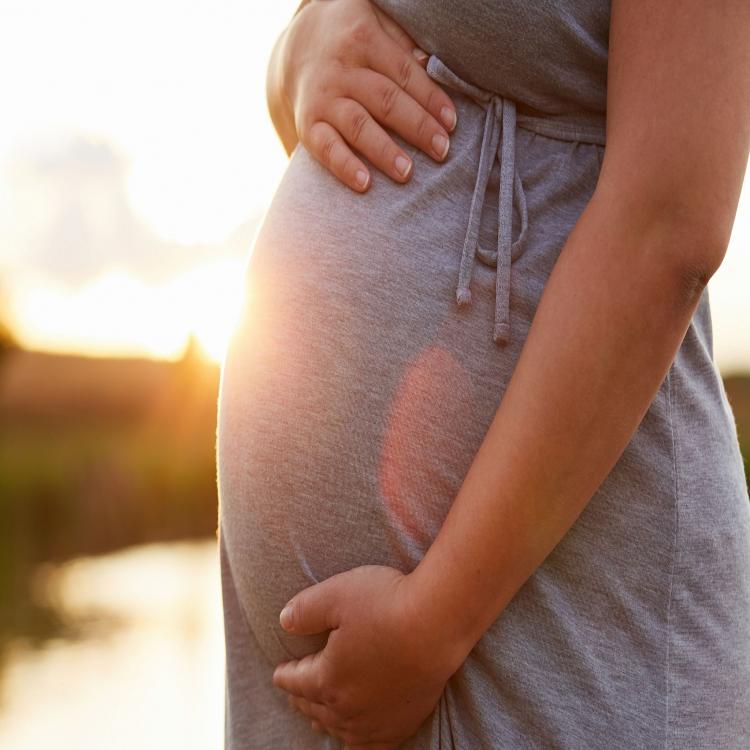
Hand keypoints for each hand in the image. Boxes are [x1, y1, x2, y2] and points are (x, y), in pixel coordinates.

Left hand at [271, 565, 464, 748]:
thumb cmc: (387, 603)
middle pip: (316, 708)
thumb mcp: (336, 594)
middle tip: (296, 693)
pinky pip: (374, 746)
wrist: (438, 623)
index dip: (284, 674)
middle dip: (302, 699)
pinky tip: (358, 737)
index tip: (278, 672)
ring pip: (341, 729)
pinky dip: (359, 742)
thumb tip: (283, 621)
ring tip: (319, 718)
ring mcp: (377, 719)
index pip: (296, 681)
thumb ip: (305, 610)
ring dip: (326, 721)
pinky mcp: (404, 722)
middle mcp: (348, 708)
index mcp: (327, 678)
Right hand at [272, 0, 456, 191]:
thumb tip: (430, 64)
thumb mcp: (376, 25)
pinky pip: (326, 147)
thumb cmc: (352, 42)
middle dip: (416, 127)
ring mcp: (322, 99)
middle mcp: (341, 69)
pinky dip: (344, 166)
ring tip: (407, 173)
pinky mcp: (307, 124)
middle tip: (441, 151)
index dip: (430, 98)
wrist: (296, 49)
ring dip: (384, 151)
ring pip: (358, 125)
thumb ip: (403, 44)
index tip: (451, 123)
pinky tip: (364, 183)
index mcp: (363, 38)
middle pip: (385, 100)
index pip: (404, 72)